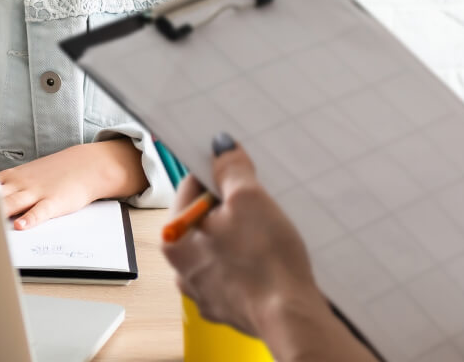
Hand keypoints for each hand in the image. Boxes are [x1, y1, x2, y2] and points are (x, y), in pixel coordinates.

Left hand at [0, 139, 146, 229]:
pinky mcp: (54, 202)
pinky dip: (30, 219)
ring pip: (13, 203)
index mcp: (10, 178)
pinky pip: (40, 212)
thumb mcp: (25, 175)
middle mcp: (20, 184)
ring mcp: (37, 193)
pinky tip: (21, 226)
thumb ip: (4, 188)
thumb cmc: (52, 174)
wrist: (85, 166)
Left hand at [161, 140, 328, 337]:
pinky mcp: (227, 305)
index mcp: (174, 238)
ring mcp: (203, 290)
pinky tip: (267, 260)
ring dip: (239, 235)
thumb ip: (231, 169)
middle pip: (203, 219)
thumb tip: (220, 147)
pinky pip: (233, 272)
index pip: (189, 187)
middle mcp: (181, 267)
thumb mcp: (249, 199)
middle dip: (229, 207)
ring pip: (219, 246)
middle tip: (257, 204)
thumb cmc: (265, 261)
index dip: (216, 173)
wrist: (289, 317)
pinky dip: (247, 263)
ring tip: (266, 234)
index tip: (237, 171)